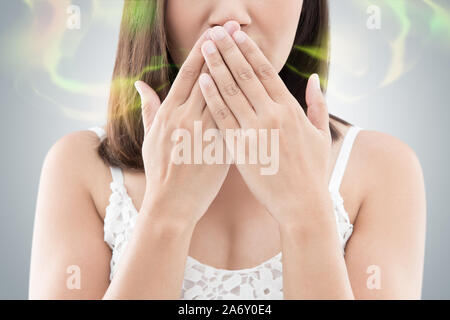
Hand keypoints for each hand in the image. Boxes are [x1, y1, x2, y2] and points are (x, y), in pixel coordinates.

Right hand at [135, 24, 239, 225]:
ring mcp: (206, 134)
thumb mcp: (149, 137)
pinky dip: (248, 104)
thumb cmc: (159, 171)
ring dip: (239, 70)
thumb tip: (140, 83)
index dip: (203, 51)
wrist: (171, 206)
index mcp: (169, 114)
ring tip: (250, 49)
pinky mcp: (222, 149)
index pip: (189, 74)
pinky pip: (238, 122)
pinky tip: (260, 88)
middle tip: (235, 27)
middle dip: (224, 50)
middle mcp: (187, 120)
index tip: (214, 32)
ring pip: (228, 95)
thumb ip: (148, 108)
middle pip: (210, 77)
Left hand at [198, 26, 332, 225]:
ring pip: (232, 92)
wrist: (301, 204)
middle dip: (230, 51)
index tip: (238, 35)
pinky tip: (202, 81)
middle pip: (246, 75)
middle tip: (216, 32)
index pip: (267, 72)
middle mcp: (273, 116)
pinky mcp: (241, 148)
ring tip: (205, 48)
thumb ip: (318, 104)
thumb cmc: (312, 171)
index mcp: (291, 110)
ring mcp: (255, 131)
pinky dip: (212, 97)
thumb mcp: (321, 135)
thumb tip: (314, 78)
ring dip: (217, 67)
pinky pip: (223, 118)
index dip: (250, 51)